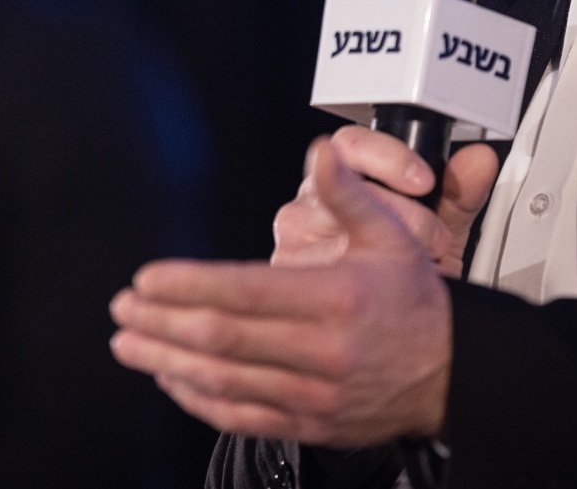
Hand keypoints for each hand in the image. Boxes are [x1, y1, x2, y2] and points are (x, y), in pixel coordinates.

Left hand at [108, 138, 459, 445]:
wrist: (455, 373)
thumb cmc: (416, 302)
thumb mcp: (392, 237)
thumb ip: (349, 195)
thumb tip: (325, 152)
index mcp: (337, 299)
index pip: (245, 291)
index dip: (188, 286)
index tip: (148, 279)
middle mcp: (323, 351)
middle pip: (224, 339)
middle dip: (162, 324)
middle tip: (121, 310)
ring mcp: (315, 395)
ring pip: (226, 382)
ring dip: (168, 363)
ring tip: (129, 345)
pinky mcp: (312, 424)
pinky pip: (245, 418)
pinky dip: (201, 401)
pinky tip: (173, 381)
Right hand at [274, 125, 499, 276]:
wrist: (396, 336)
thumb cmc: (408, 280)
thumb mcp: (441, 234)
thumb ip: (459, 194)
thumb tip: (479, 160)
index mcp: (340, 179)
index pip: (350, 145)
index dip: (389, 157)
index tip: (423, 180)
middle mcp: (309, 205)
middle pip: (345, 183)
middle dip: (402, 212)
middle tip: (434, 240)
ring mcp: (294, 240)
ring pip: (338, 227)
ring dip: (386, 249)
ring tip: (417, 269)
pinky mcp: (287, 277)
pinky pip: (326, 269)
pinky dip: (366, 278)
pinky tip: (390, 289)